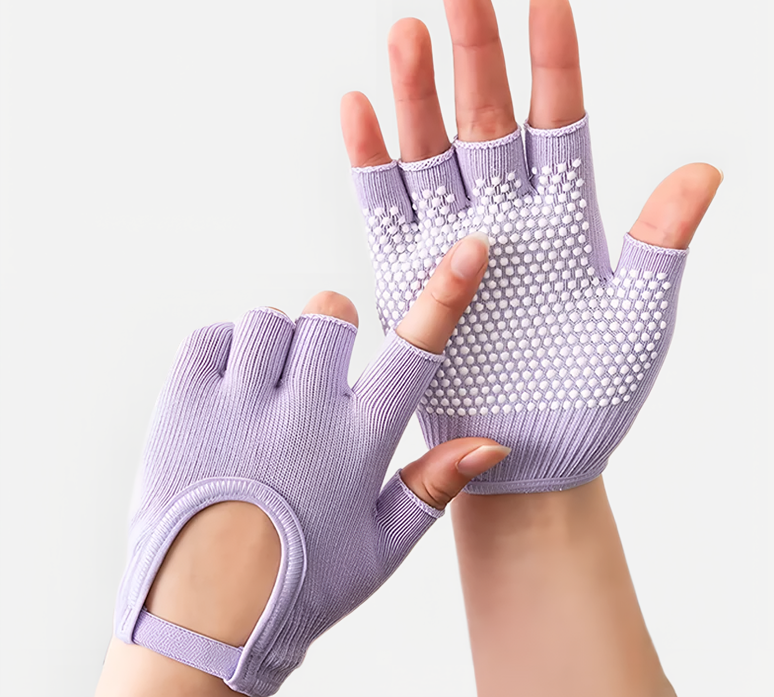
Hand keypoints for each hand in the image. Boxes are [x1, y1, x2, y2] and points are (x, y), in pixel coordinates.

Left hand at [97, 233, 507, 696]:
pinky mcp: (182, 407)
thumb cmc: (301, 586)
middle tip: (318, 362)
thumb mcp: (379, 550)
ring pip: (269, 319)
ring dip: (277, 340)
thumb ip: (434, 488)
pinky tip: (230, 389)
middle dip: (331, 325)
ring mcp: (237, 408)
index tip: (468, 248)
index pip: (413, 354)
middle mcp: (301, 416)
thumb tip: (493, 444)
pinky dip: (224, 349)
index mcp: (357, 445)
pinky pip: (212, 335)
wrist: (201, 623)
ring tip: (269, 386)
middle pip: (329, 314)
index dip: (446, 296)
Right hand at [341, 0, 721, 492]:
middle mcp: (505, 217)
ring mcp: (451, 242)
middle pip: (487, 118)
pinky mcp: (408, 277)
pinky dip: (371, 163)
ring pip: (431, 152)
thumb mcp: (641, 320)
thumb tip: (704, 170)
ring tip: (407, 33)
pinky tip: (360, 111)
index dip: (553, 60)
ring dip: (417, 96)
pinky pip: (385, 210)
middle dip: (474, 50)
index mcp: (566, 218)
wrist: (530, 458)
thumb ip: (661, 244)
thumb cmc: (593, 396)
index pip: (560, 120)